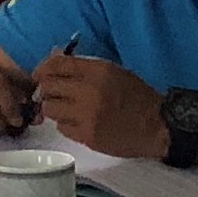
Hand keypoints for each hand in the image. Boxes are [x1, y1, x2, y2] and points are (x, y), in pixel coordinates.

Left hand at [33, 54, 164, 158]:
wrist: (157, 125)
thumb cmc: (137, 96)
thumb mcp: (114, 71)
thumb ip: (85, 67)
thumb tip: (55, 60)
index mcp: (98, 71)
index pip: (58, 64)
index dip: (43, 68)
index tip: (39, 74)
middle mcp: (89, 91)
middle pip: (48, 87)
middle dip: (46, 89)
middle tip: (51, 93)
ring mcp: (87, 116)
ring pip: (50, 109)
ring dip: (54, 108)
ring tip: (65, 109)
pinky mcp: (87, 137)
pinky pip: (62, 128)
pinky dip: (65, 124)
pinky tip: (76, 122)